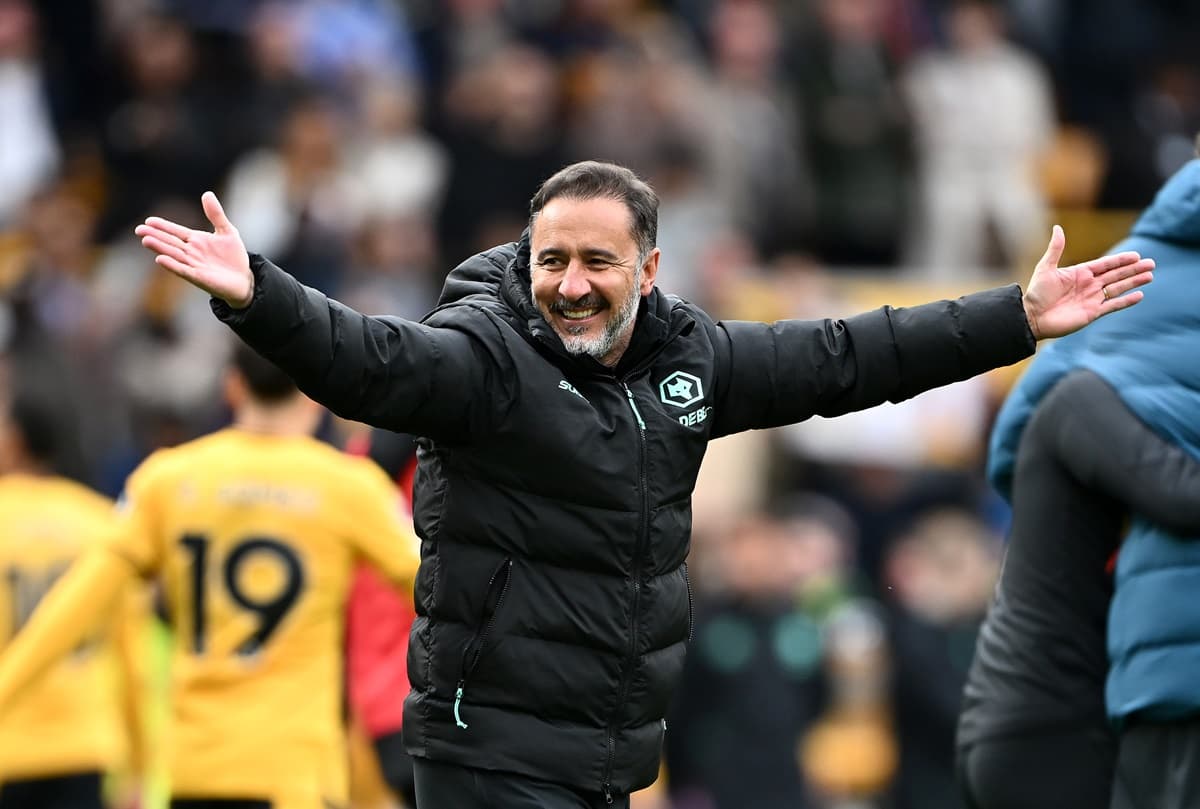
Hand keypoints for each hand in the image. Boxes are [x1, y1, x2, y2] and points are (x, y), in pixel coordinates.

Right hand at [134, 192, 252, 308]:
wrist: (244, 279)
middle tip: (139, 230)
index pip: (176, 231)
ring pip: (173, 254)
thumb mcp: (227, 231)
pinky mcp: (198, 277)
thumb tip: (207, 193)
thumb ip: (216, 214)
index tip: (148, 221)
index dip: (163, 226)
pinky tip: (160, 259)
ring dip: (160, 248)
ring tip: (146, 240)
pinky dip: (172, 265)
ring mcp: (193, 265)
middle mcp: (191, 252)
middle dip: (155, 236)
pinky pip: (183, 270)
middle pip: (170, 242)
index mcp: (196, 240)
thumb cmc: (234, 257)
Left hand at [1022, 225, 1153, 339]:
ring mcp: (1092, 299)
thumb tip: (1058, 228)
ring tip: (1150, 276)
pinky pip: (1113, 305)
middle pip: (1116, 275)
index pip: (1105, 265)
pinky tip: (1139, 295)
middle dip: (1133, 270)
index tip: (1136, 256)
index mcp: (1080, 273)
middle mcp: (1088, 285)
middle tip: (1151, 263)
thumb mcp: (1046, 268)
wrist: (1032, 317)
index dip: (1120, 260)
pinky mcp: (1092, 313)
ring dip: (1134, 282)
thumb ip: (1056, 249)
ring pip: (1118, 288)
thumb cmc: (1037, 293)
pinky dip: (1126, 301)